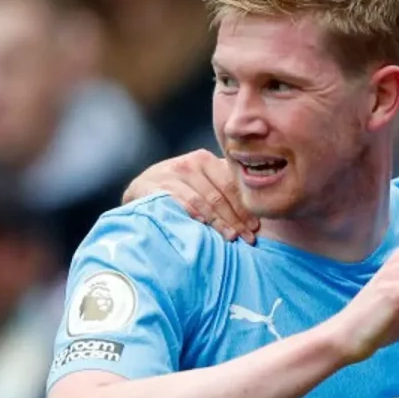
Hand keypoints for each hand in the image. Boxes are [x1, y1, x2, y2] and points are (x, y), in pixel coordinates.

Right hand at [123, 150, 258, 243]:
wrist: (142, 188)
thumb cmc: (180, 187)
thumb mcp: (201, 181)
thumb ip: (223, 188)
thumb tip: (256, 212)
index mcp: (205, 160)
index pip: (231, 185)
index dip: (245, 207)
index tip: (256, 226)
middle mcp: (189, 164)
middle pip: (218, 196)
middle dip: (236, 219)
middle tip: (248, 237)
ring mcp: (171, 174)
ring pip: (201, 201)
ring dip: (219, 221)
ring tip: (231, 237)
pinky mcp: (154, 187)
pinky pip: (178, 202)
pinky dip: (193, 214)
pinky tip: (204, 226)